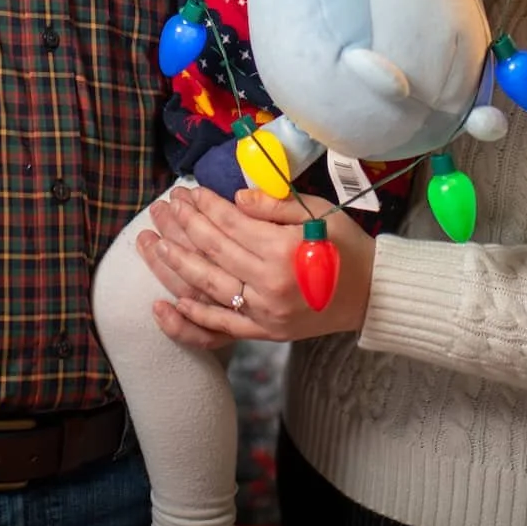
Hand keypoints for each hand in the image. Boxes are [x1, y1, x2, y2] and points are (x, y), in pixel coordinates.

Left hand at [137, 185, 372, 346]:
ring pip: (207, 287)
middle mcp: (269, 283)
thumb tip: (235, 197)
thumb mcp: (320, 213)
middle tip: (162, 208)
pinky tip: (168, 303)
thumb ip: (275, 204)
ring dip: (176, 264)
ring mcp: (264, 312)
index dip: (204, 206)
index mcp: (283, 249)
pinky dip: (193, 318)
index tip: (185, 192)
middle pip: (213, 251)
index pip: (230, 223)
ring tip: (153, 244)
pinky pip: (221, 328)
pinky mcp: (264, 333)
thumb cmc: (348, 247)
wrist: (373, 296)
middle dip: (183, 226)